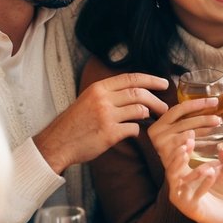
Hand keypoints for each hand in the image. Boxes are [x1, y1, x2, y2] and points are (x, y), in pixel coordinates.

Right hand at [34, 73, 168, 171]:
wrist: (57, 143)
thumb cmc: (74, 123)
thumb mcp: (88, 99)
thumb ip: (108, 94)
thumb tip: (134, 91)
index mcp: (98, 88)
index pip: (131, 78)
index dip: (151, 80)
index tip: (164, 83)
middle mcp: (103, 99)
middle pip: (139, 93)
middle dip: (156, 100)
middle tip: (165, 107)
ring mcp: (106, 116)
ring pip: (139, 110)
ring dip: (149, 115)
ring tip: (152, 119)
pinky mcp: (109, 134)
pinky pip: (133, 128)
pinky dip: (137, 130)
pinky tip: (134, 131)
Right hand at [148, 97, 222, 171]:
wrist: (155, 174)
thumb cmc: (165, 152)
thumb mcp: (167, 135)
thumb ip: (177, 123)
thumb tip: (200, 108)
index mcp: (159, 124)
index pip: (180, 109)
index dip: (198, 103)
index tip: (214, 101)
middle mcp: (159, 133)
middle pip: (187, 121)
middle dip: (205, 118)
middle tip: (219, 119)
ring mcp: (162, 145)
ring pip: (188, 133)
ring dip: (204, 130)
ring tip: (217, 127)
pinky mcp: (167, 158)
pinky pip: (186, 148)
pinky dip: (198, 144)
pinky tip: (209, 141)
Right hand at [164, 137, 222, 222]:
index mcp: (184, 174)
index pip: (177, 158)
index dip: (181, 145)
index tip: (190, 134)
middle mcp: (178, 184)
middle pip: (171, 168)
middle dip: (178, 155)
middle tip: (187, 143)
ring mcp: (181, 196)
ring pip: (179, 181)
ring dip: (193, 171)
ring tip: (207, 166)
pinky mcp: (188, 207)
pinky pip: (194, 194)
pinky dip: (203, 183)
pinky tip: (212, 174)